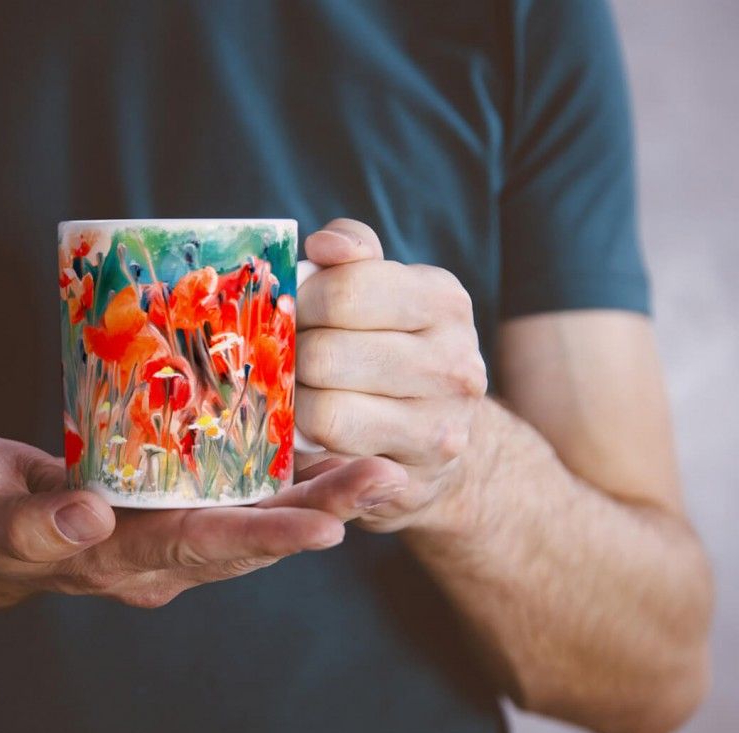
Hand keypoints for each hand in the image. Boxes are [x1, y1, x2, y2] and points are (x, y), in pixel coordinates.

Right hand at [0, 436, 404, 608]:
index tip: (327, 526)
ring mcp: (171, 543)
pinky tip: (332, 458)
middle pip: (249, 540)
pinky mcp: (175, 517)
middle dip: (321, 514)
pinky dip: (288, 487)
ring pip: (255, 525)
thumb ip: (31, 522)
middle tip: (385, 479)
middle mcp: (157, 560)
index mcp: (115, 557)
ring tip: (381, 469)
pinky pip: (241, 505)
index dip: (263, 534)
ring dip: (320, 501)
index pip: (199, 546)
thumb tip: (91, 517)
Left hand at [295, 218, 487, 531]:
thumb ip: (352, 254)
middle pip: (328, 354)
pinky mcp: (415, 479)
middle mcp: (455, 363)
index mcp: (443, 301)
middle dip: (290, 357)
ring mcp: (441, 426)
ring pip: (327, 412)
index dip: (300, 303)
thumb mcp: (383, 288)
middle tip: (283, 360)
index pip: (345, 291)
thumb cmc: (391, 347)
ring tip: (294, 393)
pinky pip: (331, 459)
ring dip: (294, 403)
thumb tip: (324, 246)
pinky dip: (306, 442)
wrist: (439, 433)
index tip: (292, 313)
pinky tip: (307, 429)